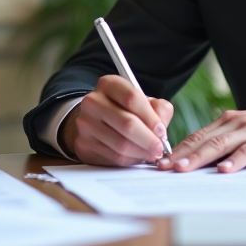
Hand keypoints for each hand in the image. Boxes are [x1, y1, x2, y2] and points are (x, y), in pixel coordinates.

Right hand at [59, 75, 173, 165]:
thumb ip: (159, 109)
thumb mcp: (144, 102)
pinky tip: (137, 156)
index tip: (161, 131)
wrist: (96, 121)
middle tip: (160, 148)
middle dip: (149, 139)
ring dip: (141, 152)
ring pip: (121, 144)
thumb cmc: (126, 110)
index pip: (132, 98)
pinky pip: (113, 157)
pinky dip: (130, 160)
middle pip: (127, 123)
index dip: (151, 117)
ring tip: (151, 154)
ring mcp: (85, 123)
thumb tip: (161, 130)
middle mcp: (93, 101)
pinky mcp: (83, 144)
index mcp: (109, 84)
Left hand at [157, 101, 245, 172]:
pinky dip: (235, 161)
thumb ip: (230, 144)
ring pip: (221, 144)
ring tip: (184, 169)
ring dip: (200, 157)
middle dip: (181, 155)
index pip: (198, 136)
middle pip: (204, 139)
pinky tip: (224, 170)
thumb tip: (205, 163)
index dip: (178, 150)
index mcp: (229, 121)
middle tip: (163, 168)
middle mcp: (238, 122)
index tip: (161, 163)